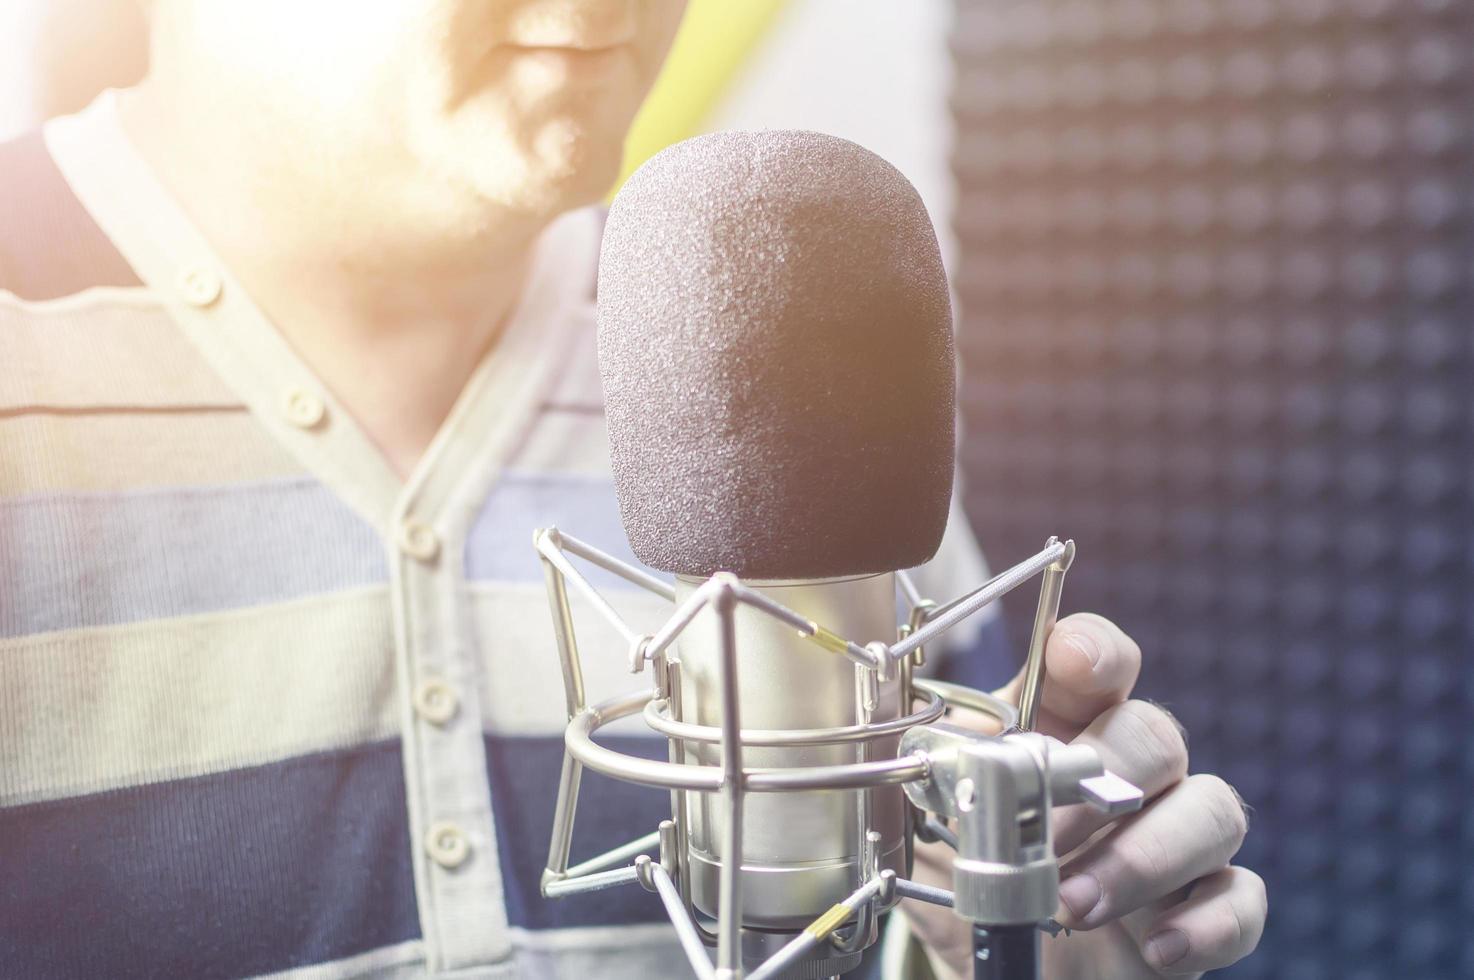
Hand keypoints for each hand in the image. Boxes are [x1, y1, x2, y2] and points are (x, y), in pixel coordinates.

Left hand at [905, 613, 1266, 977]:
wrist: (996, 959)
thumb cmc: (971, 878)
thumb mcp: (931, 821)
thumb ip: (935, 773)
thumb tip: (914, 738)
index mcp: (1063, 733)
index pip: (1098, 666)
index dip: (1095, 651)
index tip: (1074, 662)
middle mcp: (1129, 774)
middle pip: (1157, 734)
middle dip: (1106, 781)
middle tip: (1047, 840)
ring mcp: (1176, 839)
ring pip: (1213, 809)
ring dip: (1145, 857)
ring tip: (1076, 905)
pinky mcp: (1205, 911)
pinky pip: (1244, 899)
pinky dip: (1208, 923)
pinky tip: (1157, 948)